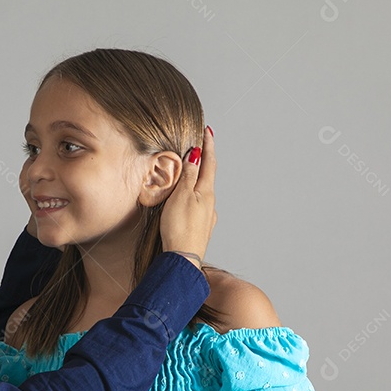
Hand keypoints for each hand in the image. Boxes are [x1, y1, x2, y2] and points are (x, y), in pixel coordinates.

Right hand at [160, 126, 215, 267]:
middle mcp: (210, 203)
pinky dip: (192, 195)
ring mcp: (206, 217)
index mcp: (207, 192)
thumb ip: (188, 175)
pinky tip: (186, 201)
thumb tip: (195, 155)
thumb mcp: (181, 195)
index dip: (208, 146)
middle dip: (203, 160)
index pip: (209, 162)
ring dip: (197, 179)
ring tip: (190, 172)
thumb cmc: (180, 228)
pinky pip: (197, 205)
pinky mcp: (199, 228)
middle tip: (199, 146)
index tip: (208, 131)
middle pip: (207, 176)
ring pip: (202, 191)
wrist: (183, 259)